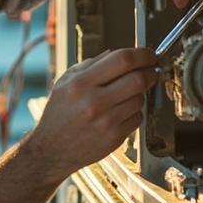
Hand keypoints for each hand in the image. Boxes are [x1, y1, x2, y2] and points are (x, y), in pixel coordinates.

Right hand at [23, 48, 157, 176]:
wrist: (51, 149)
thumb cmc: (59, 113)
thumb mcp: (66, 81)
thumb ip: (92, 64)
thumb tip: (118, 53)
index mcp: (81, 83)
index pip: (122, 60)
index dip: (142, 54)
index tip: (149, 55)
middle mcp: (94, 102)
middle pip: (138, 79)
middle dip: (150, 72)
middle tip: (150, 71)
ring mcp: (106, 122)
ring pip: (140, 99)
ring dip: (139, 94)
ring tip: (125, 96)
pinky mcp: (115, 138)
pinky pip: (137, 118)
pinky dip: (134, 112)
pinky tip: (119, 113)